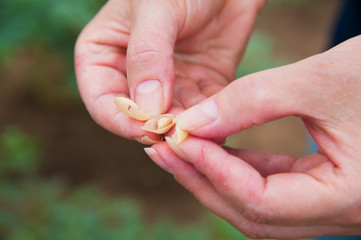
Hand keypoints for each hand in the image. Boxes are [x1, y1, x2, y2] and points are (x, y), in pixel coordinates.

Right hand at [74, 0, 264, 142]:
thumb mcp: (156, 9)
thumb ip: (147, 55)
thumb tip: (146, 108)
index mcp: (104, 56)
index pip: (103, 101)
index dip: (121, 121)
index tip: (147, 130)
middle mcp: (133, 76)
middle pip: (139, 118)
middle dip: (159, 130)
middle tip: (179, 136)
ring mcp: (168, 85)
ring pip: (172, 121)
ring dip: (186, 132)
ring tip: (201, 137)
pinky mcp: (199, 87)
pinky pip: (202, 114)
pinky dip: (209, 126)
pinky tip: (217, 132)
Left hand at [146, 36, 360, 237]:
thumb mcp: (320, 80)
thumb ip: (254, 100)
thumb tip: (194, 120)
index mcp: (350, 198)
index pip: (263, 202)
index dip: (216, 169)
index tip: (179, 137)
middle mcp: (340, 213)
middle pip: (252, 213)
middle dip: (202, 179)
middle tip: (163, 149)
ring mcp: (329, 204)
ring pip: (256, 204)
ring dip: (214, 175)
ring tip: (178, 147)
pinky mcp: (320, 186)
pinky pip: (269, 186)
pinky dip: (237, 168)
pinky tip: (213, 145)